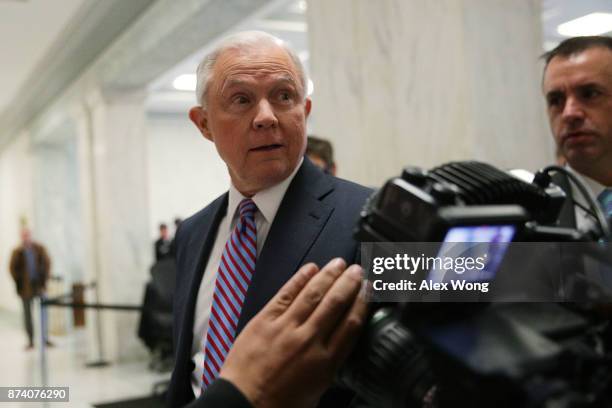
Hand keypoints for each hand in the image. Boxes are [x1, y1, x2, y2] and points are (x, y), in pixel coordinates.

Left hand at [219, 258, 365, 407]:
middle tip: (357, 270)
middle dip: (349, 283)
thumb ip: (331, 363)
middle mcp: (308, 341)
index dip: (363, 302)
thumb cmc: (280, 404)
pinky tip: (310, 269)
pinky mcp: (264, 321)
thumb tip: (341, 343)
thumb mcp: (317, 389)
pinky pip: (286, 294)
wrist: (243, 405)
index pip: (351, 324)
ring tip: (339, 264)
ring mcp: (285, 328)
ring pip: (313, 294)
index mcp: (325, 362)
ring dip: (328, 275)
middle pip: (335, 304)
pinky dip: (299, 279)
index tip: (369, 289)